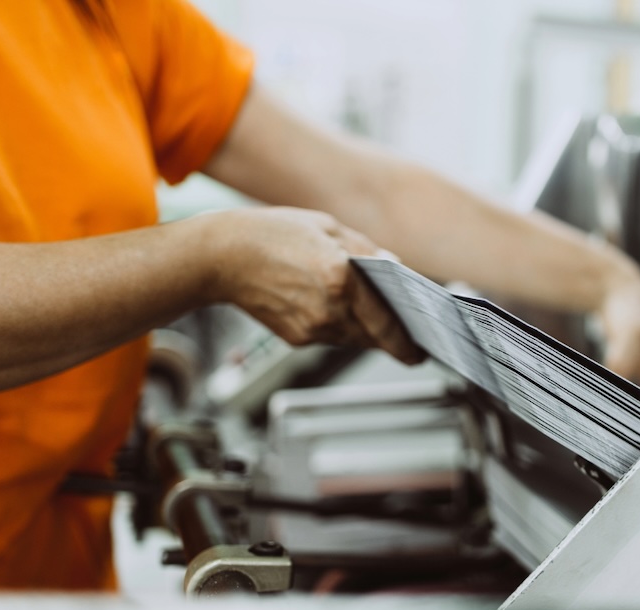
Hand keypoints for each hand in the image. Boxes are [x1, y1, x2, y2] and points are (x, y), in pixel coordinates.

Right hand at [200, 207, 424, 364]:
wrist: (220, 258)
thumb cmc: (270, 234)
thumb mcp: (326, 227)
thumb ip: (366, 249)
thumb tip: (394, 266)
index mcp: (341, 277)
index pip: (387, 322)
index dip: (406, 343)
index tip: (419, 353)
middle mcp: (329, 309)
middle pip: (374, 337)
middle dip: (390, 338)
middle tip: (406, 339)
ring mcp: (311, 328)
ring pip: (353, 338)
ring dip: (363, 328)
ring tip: (360, 309)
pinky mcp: (296, 338)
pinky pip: (330, 336)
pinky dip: (337, 325)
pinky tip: (326, 304)